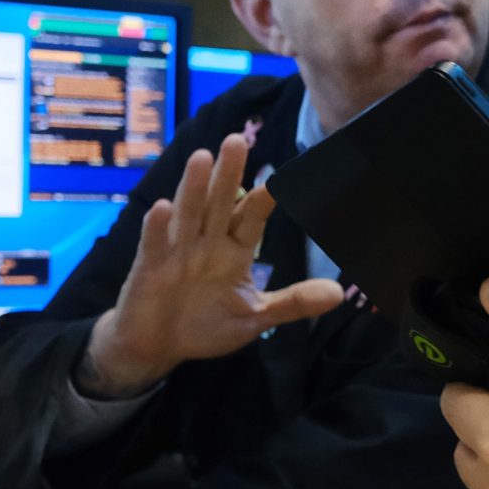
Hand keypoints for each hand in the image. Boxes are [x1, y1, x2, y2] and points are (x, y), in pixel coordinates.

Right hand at [80, 132, 342, 396]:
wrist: (158, 348)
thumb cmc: (206, 326)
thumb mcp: (255, 316)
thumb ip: (293, 302)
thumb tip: (338, 295)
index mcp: (234, 250)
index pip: (251, 219)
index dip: (262, 199)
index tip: (277, 180)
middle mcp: (206, 242)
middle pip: (219, 203)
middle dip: (228, 174)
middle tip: (236, 140)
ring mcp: (177, 251)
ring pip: (189, 213)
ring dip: (194, 187)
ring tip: (203, 157)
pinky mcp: (150, 267)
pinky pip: (155, 244)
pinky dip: (158, 226)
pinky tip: (163, 207)